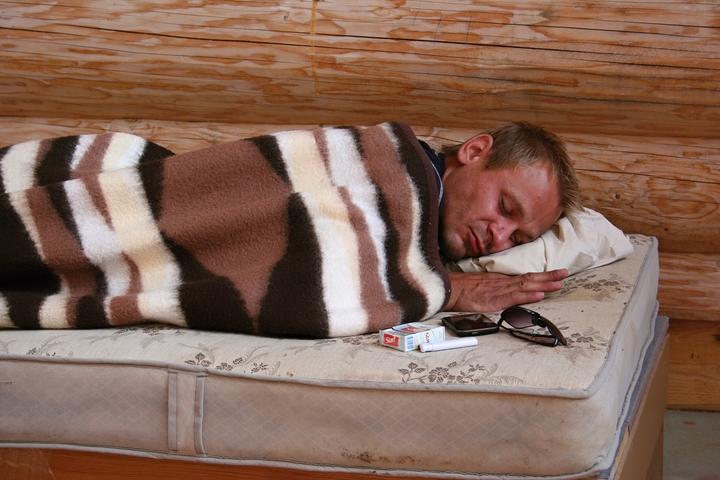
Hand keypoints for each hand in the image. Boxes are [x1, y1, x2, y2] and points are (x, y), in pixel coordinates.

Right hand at [444, 269, 567, 311]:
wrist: (450, 288)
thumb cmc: (463, 288)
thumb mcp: (483, 286)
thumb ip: (496, 289)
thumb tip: (508, 293)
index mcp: (501, 280)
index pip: (526, 276)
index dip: (542, 276)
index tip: (556, 274)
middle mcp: (504, 283)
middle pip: (530, 278)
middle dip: (549, 277)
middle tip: (565, 274)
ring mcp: (500, 290)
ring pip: (526, 285)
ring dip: (544, 284)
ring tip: (559, 283)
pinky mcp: (495, 299)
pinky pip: (514, 296)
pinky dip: (528, 294)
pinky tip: (539, 294)